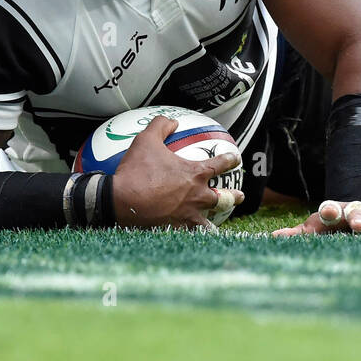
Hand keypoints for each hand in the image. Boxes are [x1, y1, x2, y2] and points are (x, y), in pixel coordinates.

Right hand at [111, 115, 242, 228]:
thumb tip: (171, 120)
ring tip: (218, 225)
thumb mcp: (146, 140)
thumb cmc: (136, 170)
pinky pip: (189, 234)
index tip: (236, 158)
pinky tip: (194, 239)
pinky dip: (194, 236)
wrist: (120, 201)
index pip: (220, 164)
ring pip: (209, 221)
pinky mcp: (175, 228)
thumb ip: (161, 126)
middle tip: (241, 196)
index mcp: (194, 174)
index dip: (230, 160)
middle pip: (223, 197)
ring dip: (215, 221)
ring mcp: (187, 215)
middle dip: (234, 196)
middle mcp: (197, 196)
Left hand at [270, 199, 360, 236]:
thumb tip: (274, 236)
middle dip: (357, 216)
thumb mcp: (314, 229)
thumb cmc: (330, 227)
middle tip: (358, 225)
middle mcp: (355, 211)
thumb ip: (298, 234)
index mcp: (334, 212)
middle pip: (356, 210)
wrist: (354, 213)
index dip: (329, 211)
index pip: (330, 209)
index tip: (328, 214)